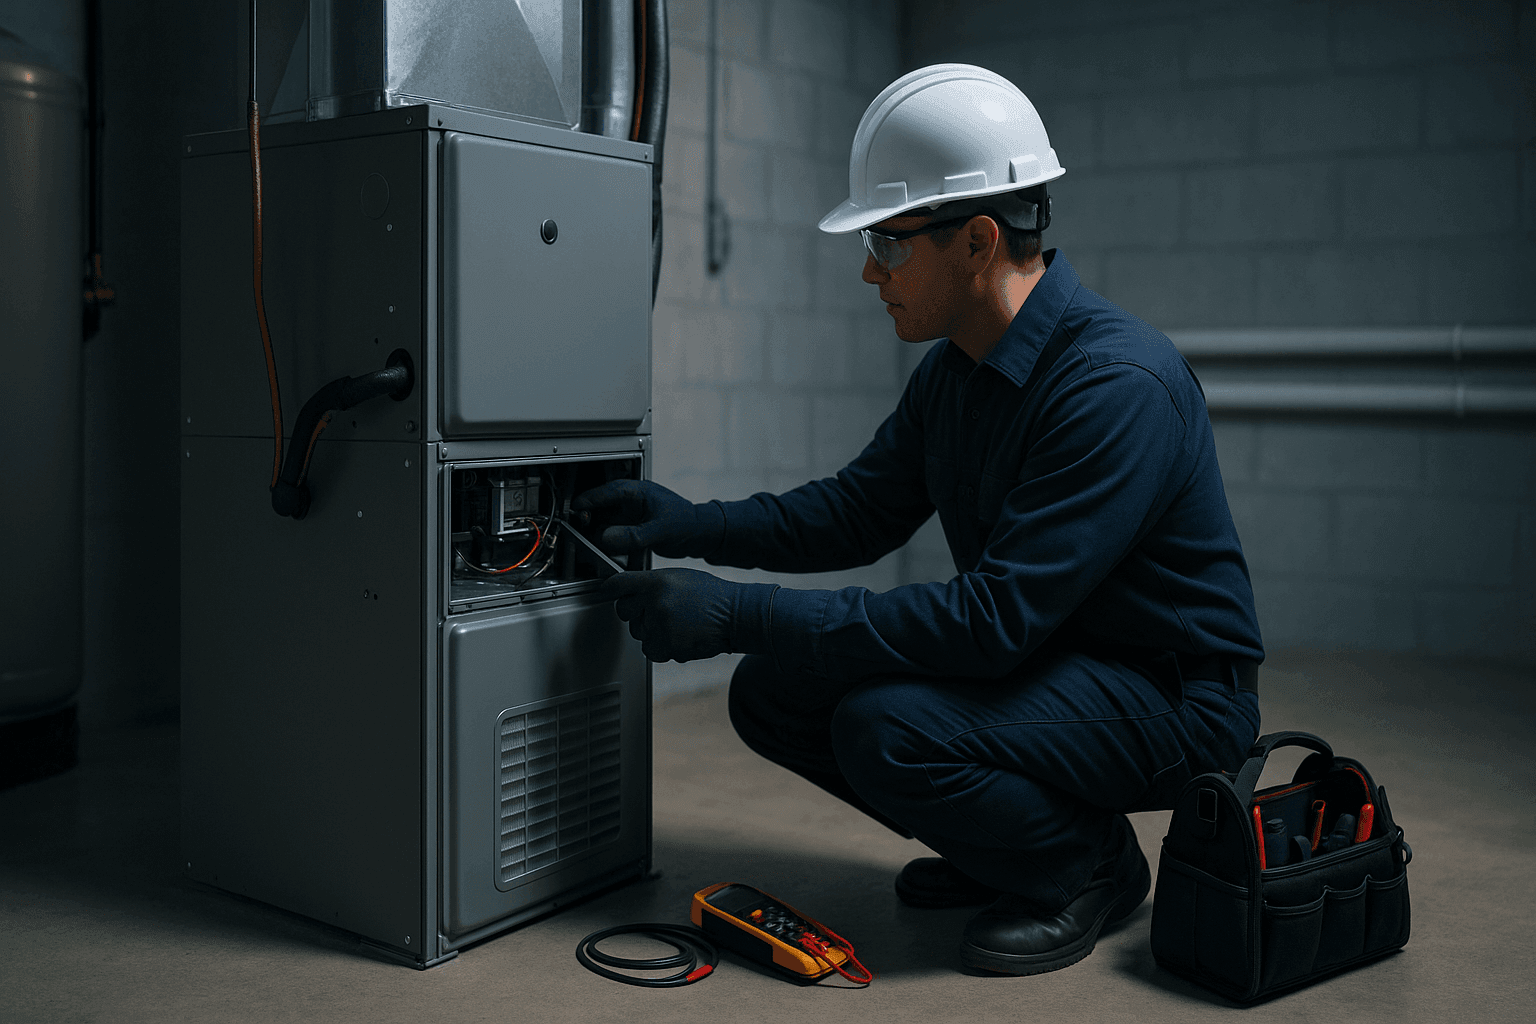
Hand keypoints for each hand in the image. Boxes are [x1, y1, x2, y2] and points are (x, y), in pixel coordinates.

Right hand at [572, 479, 724, 558]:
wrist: (701, 535)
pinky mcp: (632, 530)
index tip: (574, 510)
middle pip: (599, 508)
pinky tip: (611, 555)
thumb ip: (633, 535)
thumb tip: (606, 537)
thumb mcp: (660, 529)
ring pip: (604, 524)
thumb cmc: (688, 522)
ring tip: (597, 547)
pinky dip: (610, 545)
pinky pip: (614, 536)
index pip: (605, 492)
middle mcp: (630, 503)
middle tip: (582, 533)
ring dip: (599, 535)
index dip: (587, 500)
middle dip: (589, 520)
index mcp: (637, 492)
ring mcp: (630, 517)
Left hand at [600, 568, 775, 662]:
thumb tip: (630, 591)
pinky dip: (661, 647)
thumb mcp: (680, 578)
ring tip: (677, 623)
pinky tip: (679, 637)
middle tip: (657, 611)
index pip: (620, 584)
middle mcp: (654, 602)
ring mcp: (660, 626)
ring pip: (639, 633)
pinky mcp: (667, 646)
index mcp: (657, 582)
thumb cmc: (711, 596)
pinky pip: (650, 650)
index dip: (609, 589)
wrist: (735, 615)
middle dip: (636, 612)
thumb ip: (652, 583)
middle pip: (625, 611)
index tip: (604, 592)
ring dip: (652, 631)